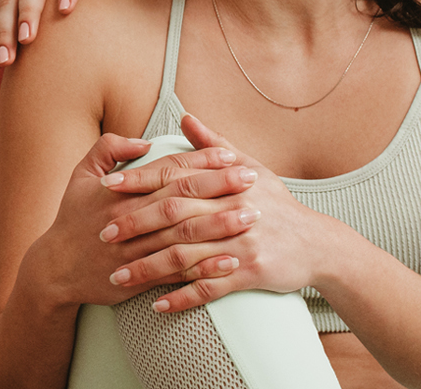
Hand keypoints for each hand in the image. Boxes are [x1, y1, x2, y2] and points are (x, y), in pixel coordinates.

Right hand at [28, 131, 258, 308]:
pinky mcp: (140, 278)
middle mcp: (130, 218)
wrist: (55, 270)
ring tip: (252, 216)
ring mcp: (136, 250)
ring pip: (184, 236)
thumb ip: (108, 147)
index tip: (230, 156)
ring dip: (220, 226)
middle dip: (219, 188)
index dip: (200, 162)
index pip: (168, 171)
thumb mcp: (81, 174)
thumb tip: (144, 140)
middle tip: (253, 179)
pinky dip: (205, 268)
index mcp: (120, 191)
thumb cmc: (72, 218)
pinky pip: (178, 272)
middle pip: (182, 200)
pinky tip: (231, 261)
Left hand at [102, 114, 338, 312]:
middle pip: (174, 216)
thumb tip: (184, 117)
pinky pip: (209, 288)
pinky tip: (156, 304)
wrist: (317, 243)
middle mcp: (233, 211)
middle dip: (135, 226)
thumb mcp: (251, 168)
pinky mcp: (250, 274)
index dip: (139, 181)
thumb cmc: (277, 203)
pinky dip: (181, 297)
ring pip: (186, 257)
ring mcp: (241, 244)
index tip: (106, 186)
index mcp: (228, 182)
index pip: (174, 177)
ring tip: (118, 277)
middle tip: (102, 234)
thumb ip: (213, 145)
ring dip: (148, 268)